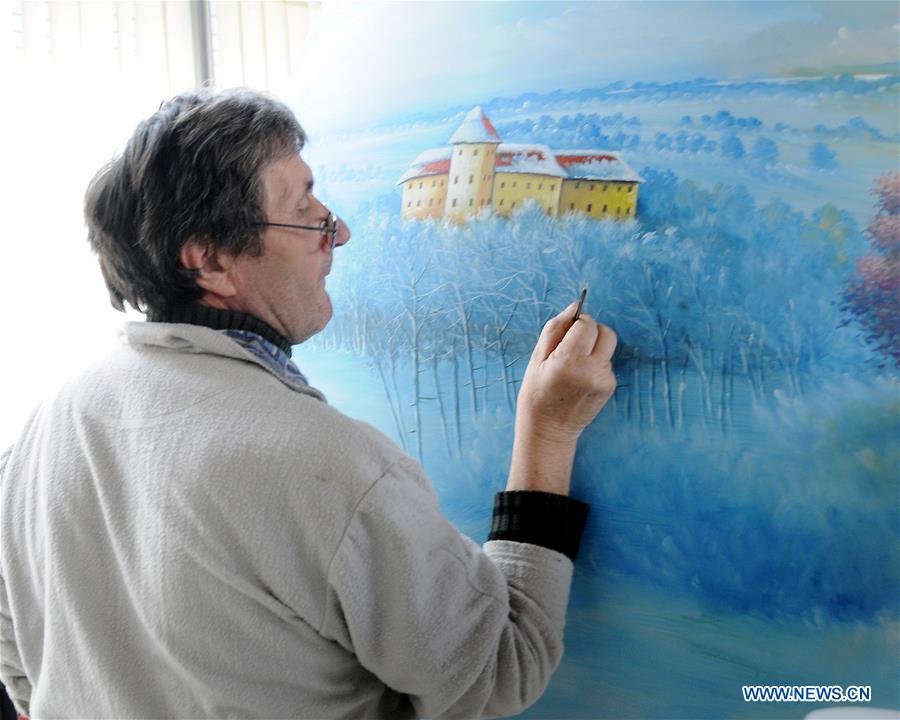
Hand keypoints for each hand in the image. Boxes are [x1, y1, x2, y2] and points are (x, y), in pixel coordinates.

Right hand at [515, 302, 617, 445]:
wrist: (547, 429)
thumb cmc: (536, 392)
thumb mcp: (537, 358)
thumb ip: (556, 328)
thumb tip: (575, 306)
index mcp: (569, 361)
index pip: (587, 324)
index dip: (577, 323)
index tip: (566, 333)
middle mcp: (592, 370)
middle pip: (606, 333)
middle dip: (591, 332)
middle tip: (572, 344)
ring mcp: (604, 380)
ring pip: (607, 347)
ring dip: (593, 348)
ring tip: (573, 366)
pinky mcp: (610, 387)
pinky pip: (606, 363)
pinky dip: (595, 364)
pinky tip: (579, 378)